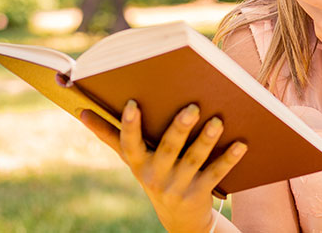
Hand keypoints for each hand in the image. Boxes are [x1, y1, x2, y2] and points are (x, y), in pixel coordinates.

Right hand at [80, 101, 246, 232]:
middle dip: (179, 128)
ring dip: (206, 140)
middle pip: (167, 148)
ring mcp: (178, 185)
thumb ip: (109, 135)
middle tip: (192, 107)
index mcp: (138, 163)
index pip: (129, 144)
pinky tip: (241, 143)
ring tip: (218, 120)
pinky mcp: (200, 192)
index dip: (129, 125)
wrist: (179, 218)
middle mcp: (156, 175)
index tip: (132, 104)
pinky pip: (216, 173)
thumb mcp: (132, 159)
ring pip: (193, 159)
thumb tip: (81, 111)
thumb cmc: (155, 173)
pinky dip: (229, 158)